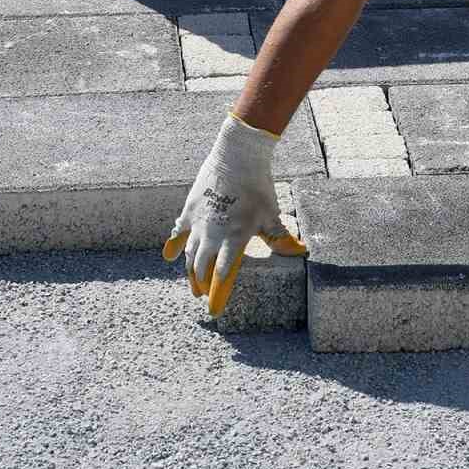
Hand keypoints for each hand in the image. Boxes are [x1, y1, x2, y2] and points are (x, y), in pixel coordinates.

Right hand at [162, 113, 307, 315]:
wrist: (237, 157)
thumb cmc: (258, 187)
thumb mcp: (271, 215)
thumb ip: (281, 238)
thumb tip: (300, 252)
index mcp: (234, 241)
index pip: (223, 277)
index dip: (218, 296)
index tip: (214, 311)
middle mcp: (213, 236)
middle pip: (202, 269)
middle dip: (202, 285)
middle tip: (203, 295)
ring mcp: (199, 223)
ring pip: (190, 255)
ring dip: (190, 271)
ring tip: (193, 281)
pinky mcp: (190, 210)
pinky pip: (178, 232)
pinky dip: (173, 245)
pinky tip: (168, 256)